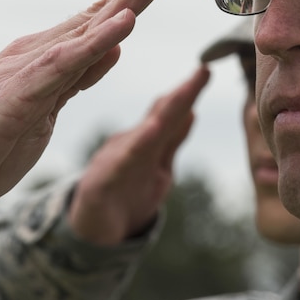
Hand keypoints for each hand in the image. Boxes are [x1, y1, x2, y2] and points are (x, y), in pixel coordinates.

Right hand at [68, 66, 210, 244]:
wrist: (91, 229)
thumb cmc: (126, 193)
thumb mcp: (157, 166)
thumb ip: (171, 140)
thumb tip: (192, 112)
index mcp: (146, 141)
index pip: (171, 112)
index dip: (190, 92)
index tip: (208, 70)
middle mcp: (131, 144)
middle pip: (160, 118)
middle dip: (182, 95)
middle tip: (203, 72)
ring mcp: (114, 162)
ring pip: (141, 139)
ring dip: (160, 119)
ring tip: (181, 101)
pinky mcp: (100, 185)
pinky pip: (117, 168)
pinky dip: (132, 152)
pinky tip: (147, 139)